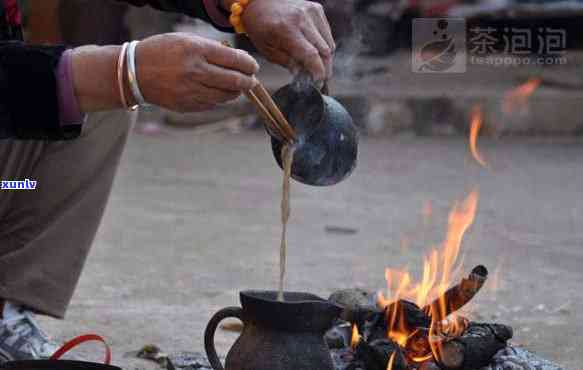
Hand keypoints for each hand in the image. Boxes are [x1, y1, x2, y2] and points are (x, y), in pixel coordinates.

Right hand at [72, 33, 258, 112]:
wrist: (133, 72)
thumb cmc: (163, 52)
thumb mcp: (186, 40)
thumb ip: (212, 49)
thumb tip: (239, 60)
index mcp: (196, 50)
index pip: (235, 60)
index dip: (249, 64)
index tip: (253, 66)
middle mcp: (195, 71)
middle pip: (235, 81)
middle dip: (248, 81)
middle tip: (252, 81)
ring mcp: (191, 91)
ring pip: (226, 96)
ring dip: (236, 92)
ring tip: (236, 87)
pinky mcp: (187, 105)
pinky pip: (212, 104)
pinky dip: (219, 99)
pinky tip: (216, 92)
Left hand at [237, 0, 334, 80]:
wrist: (259, 1)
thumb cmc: (260, 26)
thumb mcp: (267, 49)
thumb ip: (287, 62)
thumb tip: (304, 74)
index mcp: (286, 30)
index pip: (311, 55)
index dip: (318, 71)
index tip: (318, 83)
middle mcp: (302, 18)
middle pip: (324, 50)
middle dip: (325, 68)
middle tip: (320, 79)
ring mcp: (311, 12)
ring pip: (329, 43)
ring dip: (325, 58)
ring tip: (315, 65)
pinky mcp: (317, 9)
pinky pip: (327, 33)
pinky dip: (323, 44)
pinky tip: (313, 49)